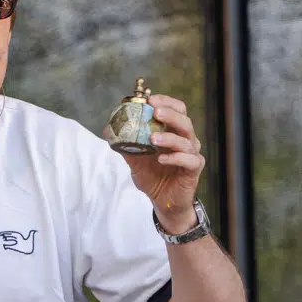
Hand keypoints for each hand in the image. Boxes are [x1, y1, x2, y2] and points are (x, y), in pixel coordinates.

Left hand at [109, 93, 204, 234]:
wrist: (162, 202)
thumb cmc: (153, 177)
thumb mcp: (135, 160)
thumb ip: (125, 144)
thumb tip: (107, 129)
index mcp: (174, 132)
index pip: (177, 109)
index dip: (166, 101)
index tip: (150, 99)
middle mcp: (186, 140)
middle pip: (185, 121)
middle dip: (170, 114)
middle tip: (154, 112)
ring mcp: (192, 154)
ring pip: (187, 140)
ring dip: (169, 138)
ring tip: (152, 139)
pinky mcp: (194, 169)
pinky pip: (189, 160)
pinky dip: (176, 158)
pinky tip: (162, 159)